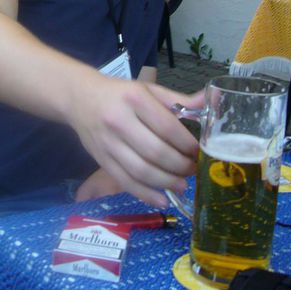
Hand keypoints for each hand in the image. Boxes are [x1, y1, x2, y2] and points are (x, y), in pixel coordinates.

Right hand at [68, 76, 204, 207]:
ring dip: (166, 182)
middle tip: (192, 169)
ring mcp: (108, 143)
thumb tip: (211, 102)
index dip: (187, 144)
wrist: (79, 98)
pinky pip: (126, 182)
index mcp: (135, 99)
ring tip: (182, 184)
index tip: (198, 151)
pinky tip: (162, 199)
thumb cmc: (119, 94)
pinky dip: (146, 195)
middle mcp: (119, 121)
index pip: (167, 127)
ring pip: (142, 171)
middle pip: (156, 152)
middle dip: (180, 165)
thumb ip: (179, 101)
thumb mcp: (148, 90)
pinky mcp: (101, 160)